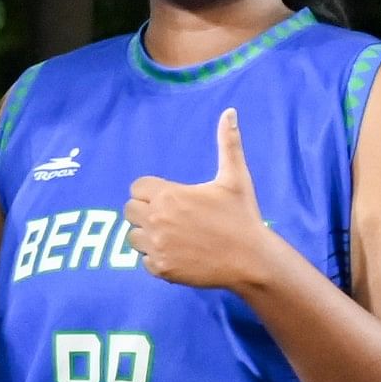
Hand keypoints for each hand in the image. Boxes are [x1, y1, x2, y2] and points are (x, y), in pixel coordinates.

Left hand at [126, 110, 282, 294]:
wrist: (251, 259)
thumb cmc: (242, 216)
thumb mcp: (235, 178)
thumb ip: (228, 144)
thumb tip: (230, 112)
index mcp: (169, 196)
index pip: (137, 188)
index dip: (150, 191)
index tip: (169, 197)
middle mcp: (157, 220)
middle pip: (129, 211)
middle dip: (144, 211)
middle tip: (169, 216)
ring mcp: (157, 247)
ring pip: (133, 237)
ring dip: (147, 235)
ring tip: (173, 235)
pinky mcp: (161, 269)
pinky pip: (144, 261)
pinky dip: (156, 258)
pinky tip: (178, 253)